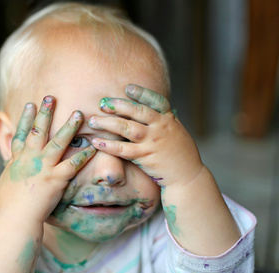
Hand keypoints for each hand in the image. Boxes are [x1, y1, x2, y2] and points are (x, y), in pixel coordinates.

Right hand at [0, 96, 95, 222]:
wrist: (15, 218)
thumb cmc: (9, 204)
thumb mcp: (6, 181)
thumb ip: (11, 168)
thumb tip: (11, 162)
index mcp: (17, 158)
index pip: (21, 134)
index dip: (25, 118)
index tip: (31, 104)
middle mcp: (30, 158)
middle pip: (38, 130)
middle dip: (45, 112)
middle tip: (51, 97)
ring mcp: (44, 167)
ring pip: (58, 142)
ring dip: (69, 126)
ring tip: (79, 113)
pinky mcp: (56, 179)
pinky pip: (73, 164)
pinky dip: (84, 155)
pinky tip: (94, 146)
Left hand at [88, 84, 202, 187]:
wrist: (188, 176)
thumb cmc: (180, 153)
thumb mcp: (176, 131)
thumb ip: (162, 120)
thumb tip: (148, 110)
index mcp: (168, 119)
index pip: (155, 100)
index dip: (141, 93)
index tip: (127, 87)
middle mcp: (161, 127)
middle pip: (137, 111)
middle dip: (118, 105)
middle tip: (102, 103)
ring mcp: (153, 141)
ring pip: (126, 128)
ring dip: (107, 123)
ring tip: (92, 121)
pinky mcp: (145, 157)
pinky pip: (122, 149)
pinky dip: (108, 145)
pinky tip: (96, 142)